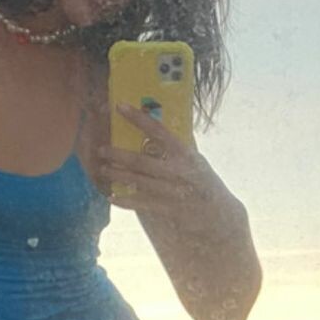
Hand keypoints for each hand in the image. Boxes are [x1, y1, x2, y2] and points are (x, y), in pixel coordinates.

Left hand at [97, 103, 222, 219]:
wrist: (218, 213)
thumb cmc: (204, 181)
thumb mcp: (195, 160)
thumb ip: (176, 148)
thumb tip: (154, 128)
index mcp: (185, 153)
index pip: (158, 131)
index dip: (138, 118)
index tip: (120, 106)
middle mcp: (178, 171)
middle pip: (141, 161)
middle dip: (118, 155)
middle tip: (101, 150)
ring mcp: (172, 192)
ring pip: (138, 181)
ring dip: (117, 175)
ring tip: (103, 169)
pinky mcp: (168, 209)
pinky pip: (141, 204)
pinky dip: (125, 201)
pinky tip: (112, 197)